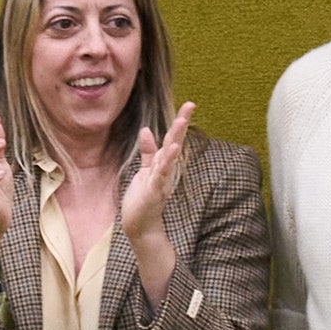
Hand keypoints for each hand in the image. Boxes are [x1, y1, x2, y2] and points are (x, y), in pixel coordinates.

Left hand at [121, 103, 194, 250]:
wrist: (140, 225)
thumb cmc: (142, 199)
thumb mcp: (145, 170)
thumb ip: (148, 152)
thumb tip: (147, 130)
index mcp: (162, 163)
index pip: (172, 138)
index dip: (180, 121)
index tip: (189, 104)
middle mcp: (166, 169)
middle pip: (174, 142)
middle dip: (181, 123)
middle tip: (190, 105)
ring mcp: (161, 180)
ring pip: (169, 156)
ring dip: (175, 139)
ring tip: (181, 121)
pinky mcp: (154, 191)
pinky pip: (160, 174)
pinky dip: (166, 162)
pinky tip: (171, 150)